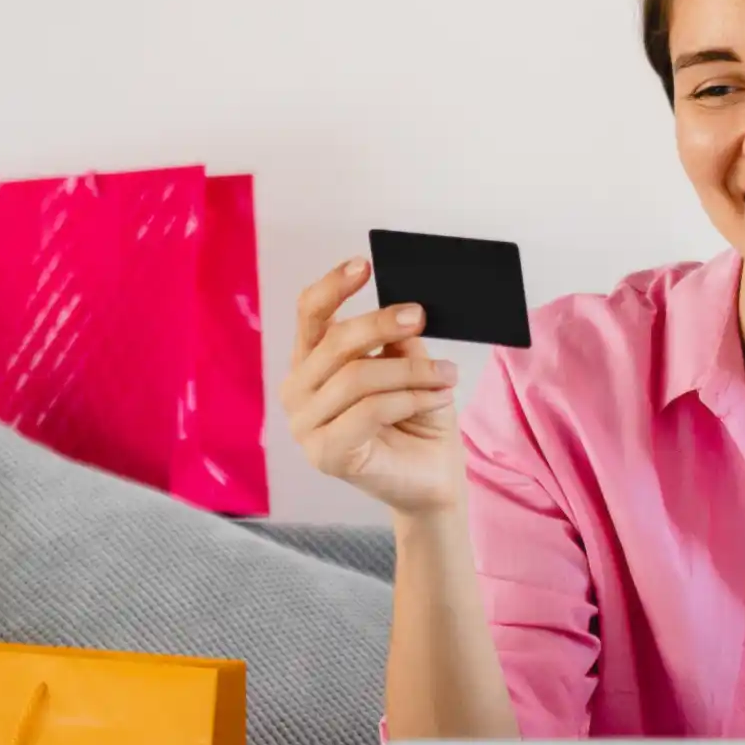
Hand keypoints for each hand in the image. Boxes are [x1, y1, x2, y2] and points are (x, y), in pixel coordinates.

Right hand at [281, 259, 465, 517]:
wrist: (432, 479)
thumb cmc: (417, 421)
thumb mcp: (409, 367)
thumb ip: (395, 340)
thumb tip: (403, 309)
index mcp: (311, 363)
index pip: (309, 314)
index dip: (333, 286)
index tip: (364, 265)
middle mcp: (298, 391)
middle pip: (335, 342)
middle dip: (382, 324)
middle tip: (421, 317)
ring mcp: (305, 426)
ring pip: (357, 377)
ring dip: (411, 371)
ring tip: (446, 374)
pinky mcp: (325, 454)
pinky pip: (369, 410)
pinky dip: (410, 399)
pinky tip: (437, 398)